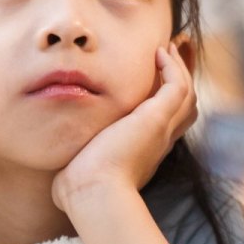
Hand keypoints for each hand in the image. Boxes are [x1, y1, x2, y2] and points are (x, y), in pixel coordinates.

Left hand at [53, 42, 197, 211]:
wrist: (92, 194)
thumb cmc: (79, 192)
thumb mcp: (79, 176)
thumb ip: (74, 172)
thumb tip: (57, 182)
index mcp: (144, 153)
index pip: (164, 125)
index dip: (163, 104)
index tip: (150, 85)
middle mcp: (159, 141)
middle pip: (185, 108)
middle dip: (179, 82)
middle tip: (167, 59)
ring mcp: (162, 129)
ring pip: (186, 95)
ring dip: (179, 69)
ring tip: (165, 49)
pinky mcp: (157, 119)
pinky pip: (178, 85)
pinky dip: (172, 67)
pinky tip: (158, 52)